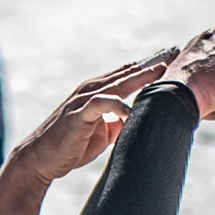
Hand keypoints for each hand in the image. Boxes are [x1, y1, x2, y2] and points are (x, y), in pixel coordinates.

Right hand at [5, 54, 170, 182]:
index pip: (126, 75)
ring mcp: (83, 100)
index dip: (148, 69)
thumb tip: (137, 122)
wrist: (41, 159)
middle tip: (173, 55)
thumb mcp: (102, 134)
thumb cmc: (71, 147)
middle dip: (150, 65)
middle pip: (126, 73)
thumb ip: (118, 123)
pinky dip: (118, 105)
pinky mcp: (78, 114)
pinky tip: (132, 110)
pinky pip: (101, 104)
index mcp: (97, 92)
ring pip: (116, 83)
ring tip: (161, 72)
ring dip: (139, 77)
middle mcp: (90, 90)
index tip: (172, 62)